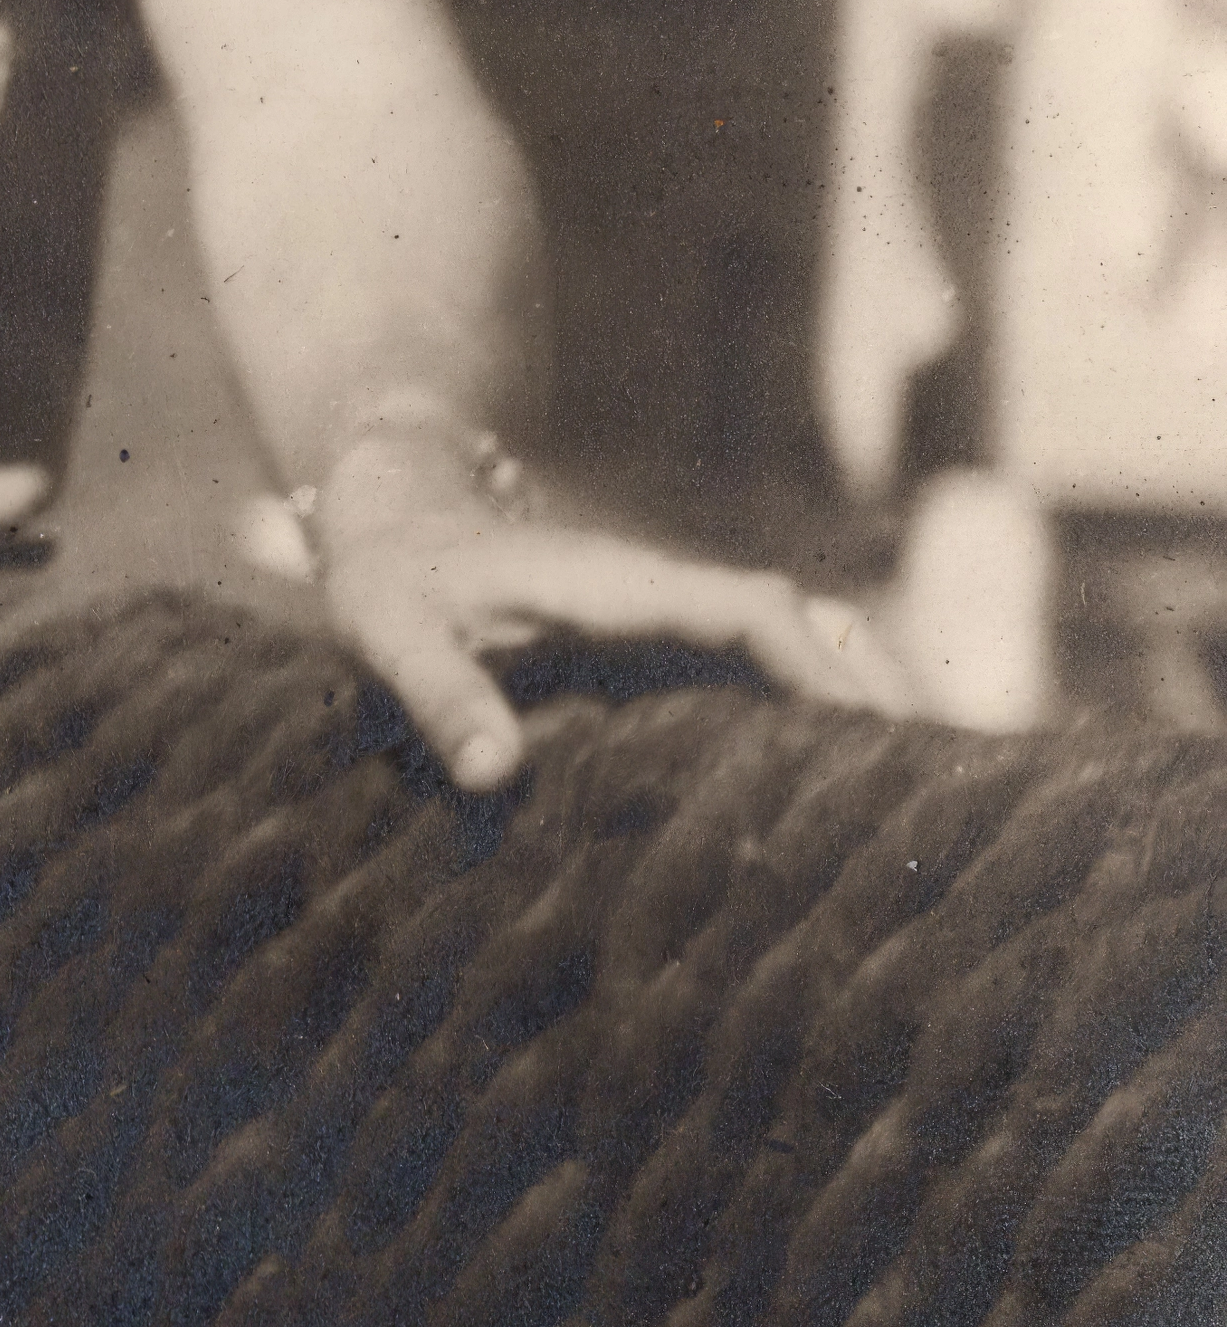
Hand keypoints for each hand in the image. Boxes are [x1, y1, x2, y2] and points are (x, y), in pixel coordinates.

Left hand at [309, 424, 912, 793]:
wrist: (386, 522)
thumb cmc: (386, 580)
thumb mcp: (391, 634)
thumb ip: (438, 694)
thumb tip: (493, 771)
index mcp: (615, 586)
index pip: (746, 609)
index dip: (812, 662)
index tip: (868, 731)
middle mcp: (657, 598)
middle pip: (798, 627)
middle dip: (869, 690)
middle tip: (939, 788)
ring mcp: (660, 623)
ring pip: (783, 651)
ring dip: (846, 706)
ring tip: (911, 804)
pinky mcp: (650, 651)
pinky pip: (745, 675)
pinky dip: (798, 717)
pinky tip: (825, 793)